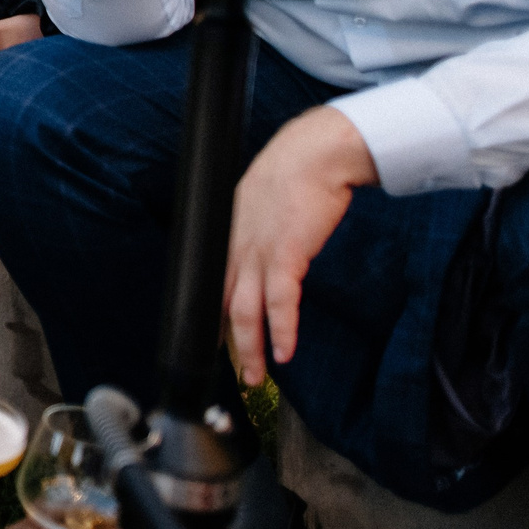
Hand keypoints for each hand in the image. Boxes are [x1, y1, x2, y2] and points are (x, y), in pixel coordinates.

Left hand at [224, 106, 377, 385]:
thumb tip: (265, 243)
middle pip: (222, 304)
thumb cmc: (295, 172)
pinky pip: (280, 302)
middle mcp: (235, 245)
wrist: (316, 152)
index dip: (213, 315)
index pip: (213, 283)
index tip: (216, 340)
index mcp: (228, 232)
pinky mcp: (286, 254)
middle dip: (228, 344)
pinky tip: (283, 353)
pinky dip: (281, 330)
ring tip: (254, 376)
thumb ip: (256, 226)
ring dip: (249, 349)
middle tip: (234, 372)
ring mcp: (258, 251)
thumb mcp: (261, 201)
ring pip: (244, 311)